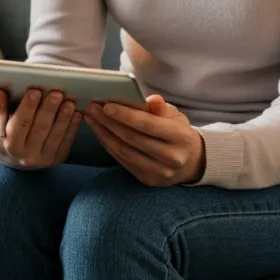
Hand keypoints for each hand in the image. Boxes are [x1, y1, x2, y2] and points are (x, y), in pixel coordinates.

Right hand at [0, 87, 82, 169]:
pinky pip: (66, 142)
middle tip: (57, 93)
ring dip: (64, 118)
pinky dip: (72, 127)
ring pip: (55, 136)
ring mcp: (43, 159)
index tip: (35, 91)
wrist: (13, 159)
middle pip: (40, 129)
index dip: (28, 107)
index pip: (19, 124)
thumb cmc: (4, 133)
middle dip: (49, 110)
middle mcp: (26, 155)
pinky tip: (76, 114)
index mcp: (8, 144)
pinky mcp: (56, 159)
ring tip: (69, 102)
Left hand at [84, 95, 205, 186]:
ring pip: (125, 151)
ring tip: (91, 118)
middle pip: (133, 138)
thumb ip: (161, 107)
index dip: (126, 115)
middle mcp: (172, 158)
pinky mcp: (147, 179)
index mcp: (181, 137)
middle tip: (92, 108)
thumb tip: (151, 99)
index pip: (149, 125)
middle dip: (109, 122)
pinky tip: (99, 132)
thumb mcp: (175, 116)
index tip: (106, 105)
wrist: (189, 162)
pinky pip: (123, 161)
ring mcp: (159, 172)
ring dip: (104, 134)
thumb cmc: (177, 132)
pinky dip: (108, 145)